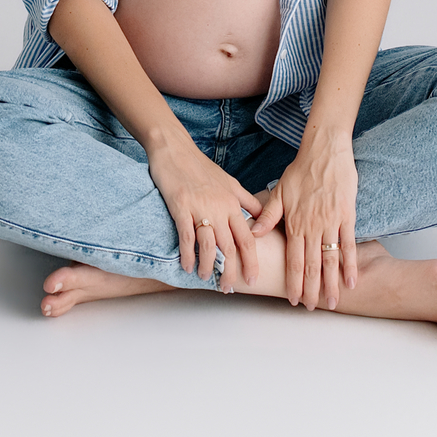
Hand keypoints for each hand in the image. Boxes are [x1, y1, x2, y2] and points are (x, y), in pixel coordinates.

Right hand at [147, 136, 262, 289]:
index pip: (248, 238)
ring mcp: (200, 207)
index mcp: (233, 203)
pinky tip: (186, 266)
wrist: (175, 148)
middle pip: (230, 247)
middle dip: (230, 272)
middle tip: (227, 288)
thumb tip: (261, 215)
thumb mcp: (230, 182)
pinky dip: (187, 255)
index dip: (251, 262)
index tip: (252, 279)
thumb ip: (246, 200)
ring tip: (205, 277)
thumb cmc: (201, 167)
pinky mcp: (181, 207)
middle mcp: (220, 207)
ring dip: (208, 266)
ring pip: (209, 246)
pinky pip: (186, 236)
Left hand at [252, 126, 357, 309]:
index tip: (294, 299)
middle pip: (312, 265)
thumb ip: (268, 215)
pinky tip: (351, 280)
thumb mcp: (279, 191)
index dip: (294, 281)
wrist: (324, 150)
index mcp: (295, 223)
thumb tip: (253, 233)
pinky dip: (350, 264)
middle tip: (311, 308)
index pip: (293, 260)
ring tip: (332, 302)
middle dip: (311, 290)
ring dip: (331, 283)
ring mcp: (331, 222)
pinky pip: (349, 244)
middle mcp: (312, 226)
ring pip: (330, 259)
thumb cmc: (301, 170)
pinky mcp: (346, 216)